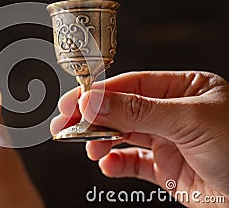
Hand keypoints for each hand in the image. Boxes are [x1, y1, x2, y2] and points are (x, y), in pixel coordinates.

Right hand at [51, 71, 228, 206]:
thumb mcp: (188, 121)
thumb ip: (137, 110)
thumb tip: (93, 100)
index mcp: (183, 88)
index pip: (131, 85)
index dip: (100, 93)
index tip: (74, 103)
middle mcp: (172, 111)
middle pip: (121, 109)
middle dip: (92, 117)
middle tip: (65, 124)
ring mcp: (167, 140)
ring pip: (122, 135)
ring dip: (100, 141)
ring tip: (87, 148)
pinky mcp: (165, 169)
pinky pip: (132, 162)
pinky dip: (115, 163)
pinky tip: (108, 165)